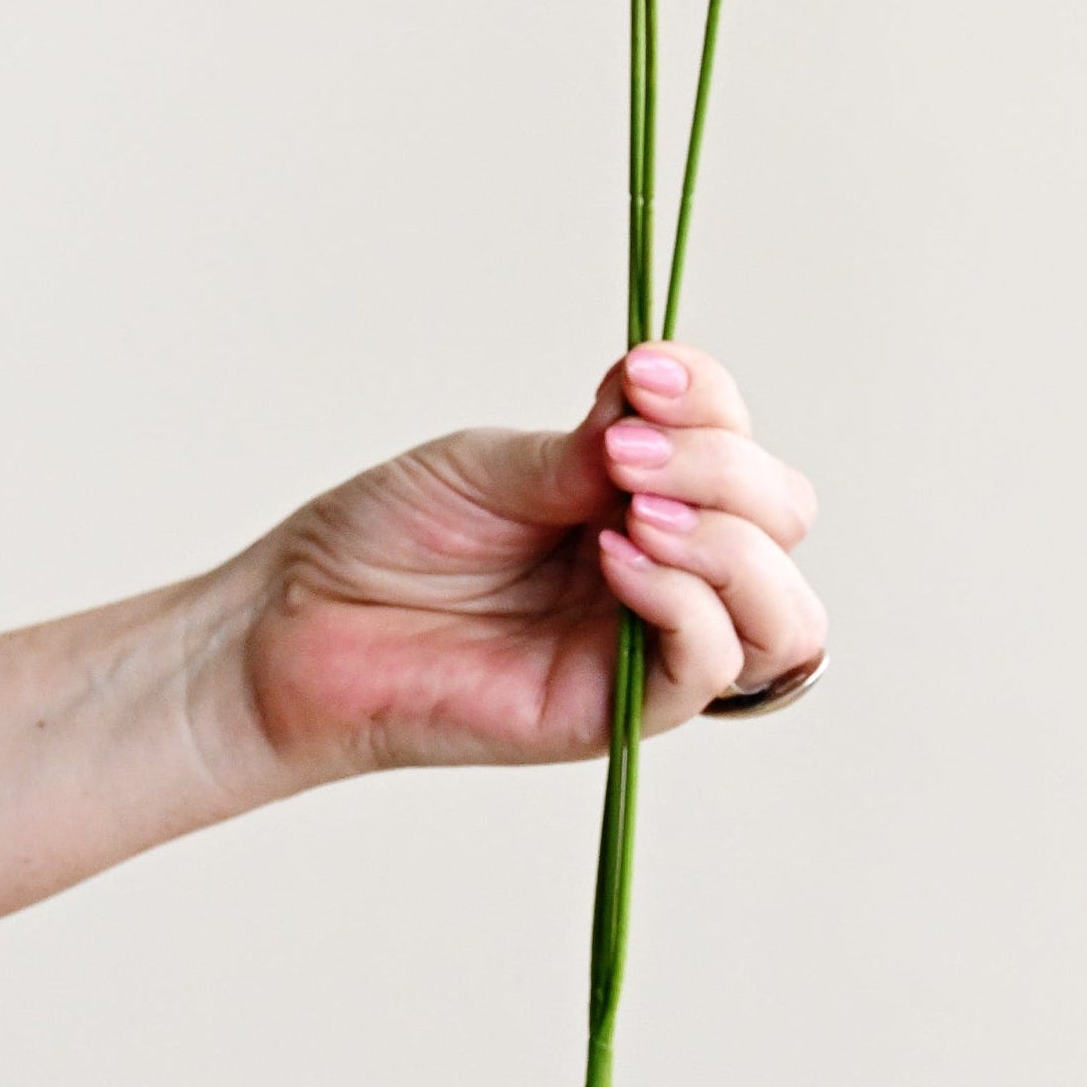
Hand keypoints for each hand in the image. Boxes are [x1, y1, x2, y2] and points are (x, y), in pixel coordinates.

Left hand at [215, 344, 824, 796]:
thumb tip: (665, 406)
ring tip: (631, 508)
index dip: (713, 401)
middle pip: (784, 520)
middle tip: (628, 449)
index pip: (740, 446)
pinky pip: (708, 667)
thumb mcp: (500, 464)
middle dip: (728, 470)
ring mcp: (648, 644)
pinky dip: (684, 601)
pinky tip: (614, 557)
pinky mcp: (617, 713)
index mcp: (645, 496)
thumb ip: (590, 449)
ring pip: (782, 613)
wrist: (303, 618)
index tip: (643, 373)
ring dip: (727, 541)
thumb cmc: (390, 535)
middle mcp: (666, 569)